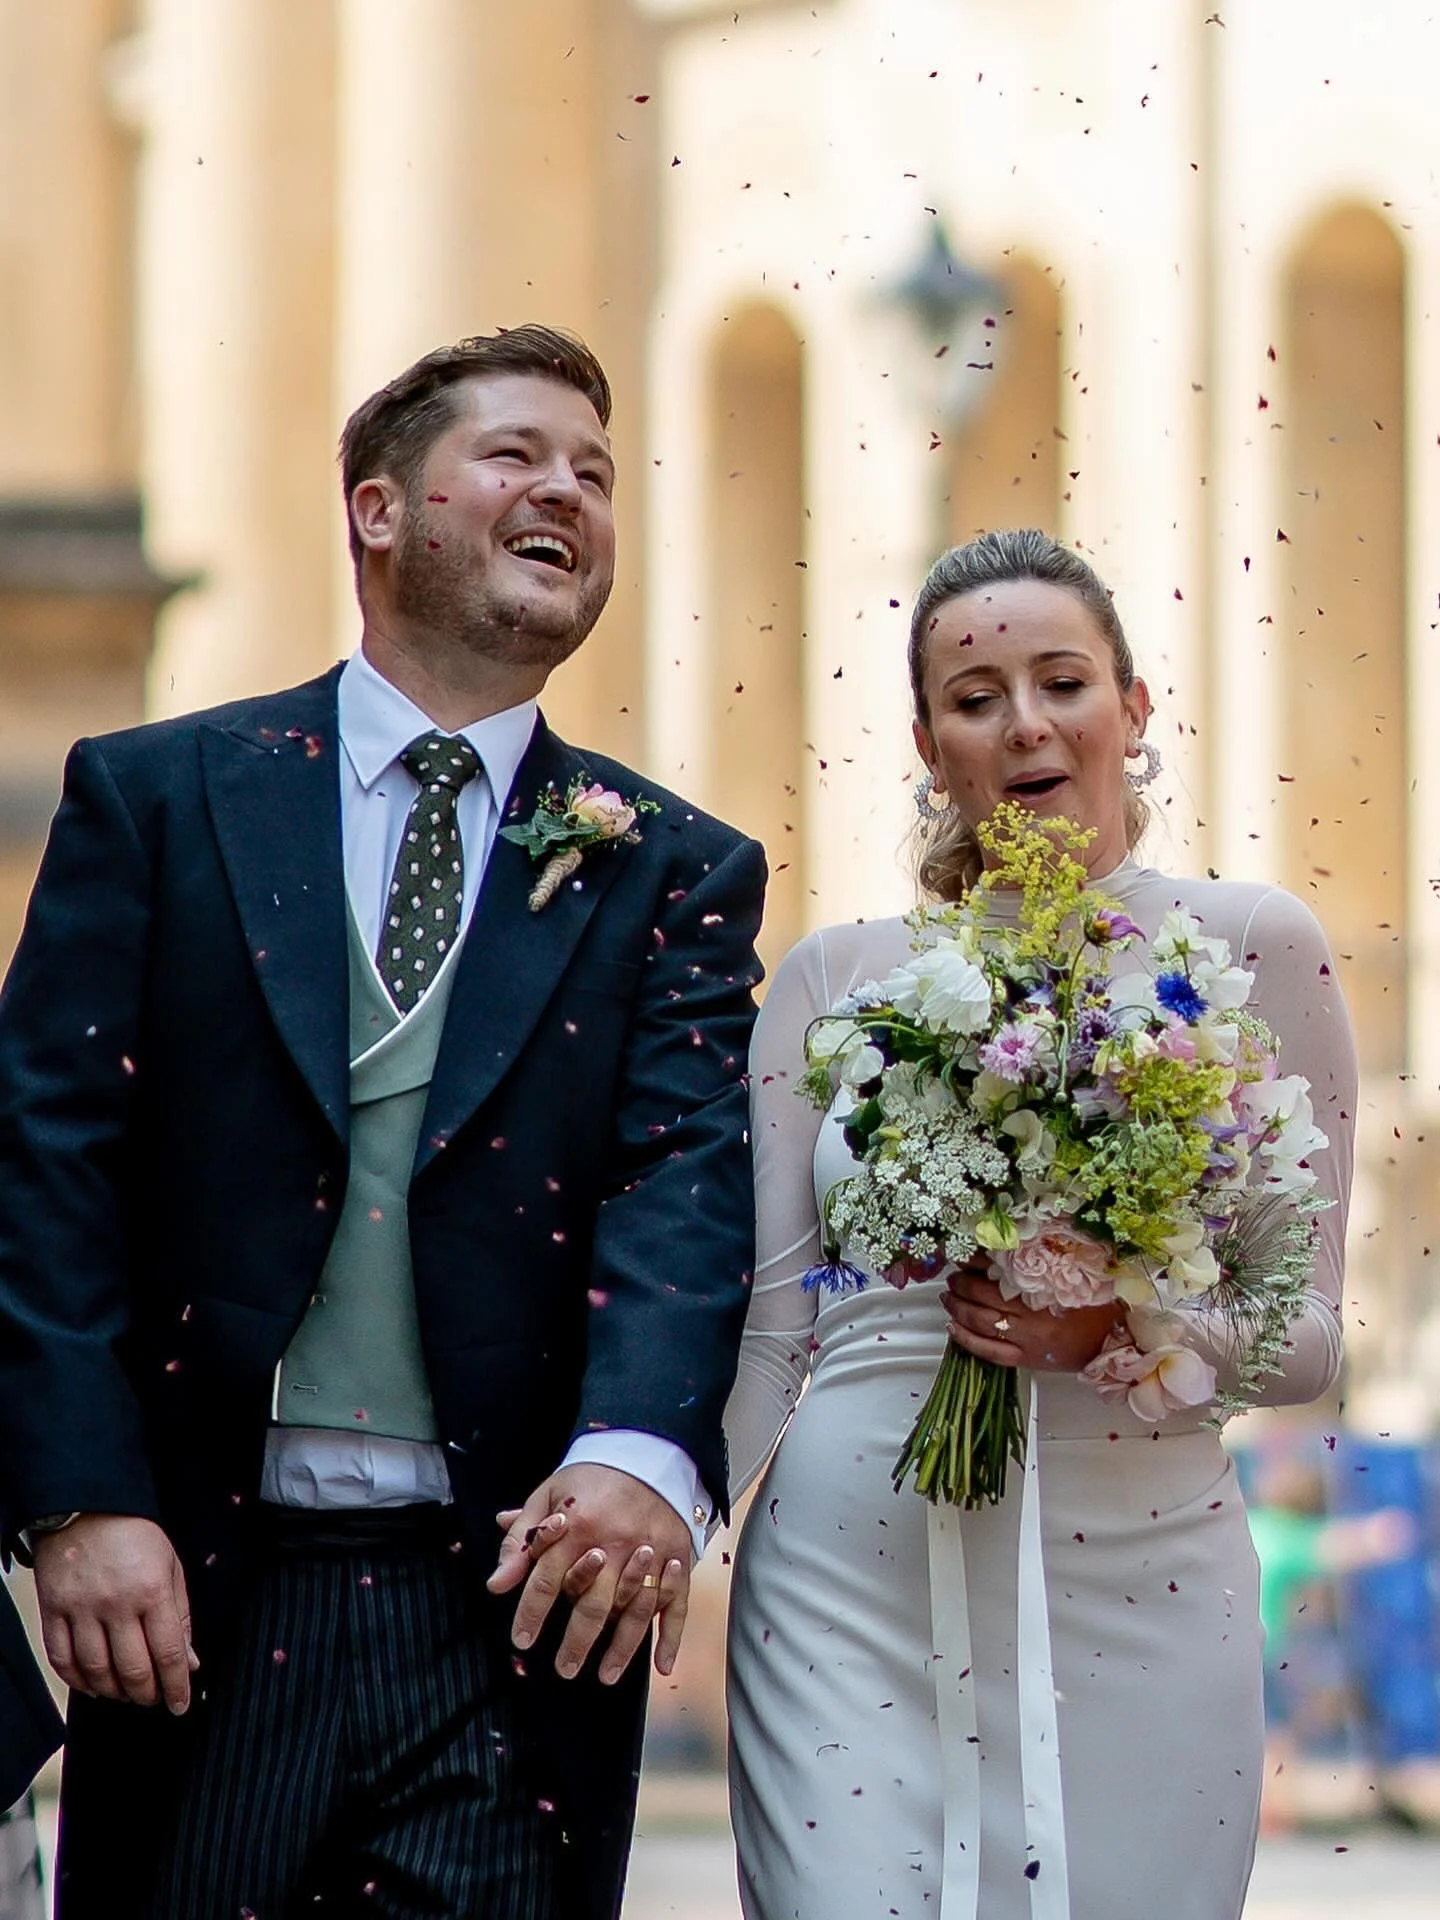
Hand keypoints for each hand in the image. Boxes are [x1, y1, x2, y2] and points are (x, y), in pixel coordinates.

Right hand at [33, 1515, 197, 1713]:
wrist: (88, 1507)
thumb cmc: (136, 1536)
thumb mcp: (171, 1567)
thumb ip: (181, 1615)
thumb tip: (190, 1661)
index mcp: (152, 1591)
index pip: (169, 1652)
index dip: (177, 1686)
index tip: (180, 1705)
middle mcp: (116, 1604)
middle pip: (133, 1670)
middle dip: (148, 1694)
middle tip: (154, 1699)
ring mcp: (81, 1609)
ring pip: (97, 1672)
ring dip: (115, 1692)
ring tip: (127, 1693)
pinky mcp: (53, 1611)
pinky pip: (62, 1660)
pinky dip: (78, 1681)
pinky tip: (94, 1684)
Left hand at [487, 1464, 691, 1684]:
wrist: (648, 1452)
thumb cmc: (591, 1478)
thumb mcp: (548, 1496)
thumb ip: (521, 1539)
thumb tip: (496, 1584)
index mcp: (576, 1526)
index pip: (546, 1580)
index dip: (530, 1613)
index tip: (522, 1641)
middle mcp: (614, 1544)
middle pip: (593, 1605)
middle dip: (577, 1642)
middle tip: (564, 1668)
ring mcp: (650, 1554)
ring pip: (636, 1612)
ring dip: (621, 1650)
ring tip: (605, 1676)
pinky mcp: (678, 1558)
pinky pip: (678, 1603)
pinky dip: (671, 1636)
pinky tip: (661, 1665)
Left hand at [942, 1256, 1118, 1373]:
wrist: (1118, 1343)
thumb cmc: (1101, 1307)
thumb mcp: (1082, 1274)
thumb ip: (1052, 1259)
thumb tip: (1020, 1239)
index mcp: (1046, 1290)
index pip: (1000, 1272)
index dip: (978, 1263)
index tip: (966, 1255)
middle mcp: (1032, 1315)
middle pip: (984, 1296)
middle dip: (962, 1284)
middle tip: (952, 1276)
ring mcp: (1027, 1340)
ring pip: (981, 1322)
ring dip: (959, 1308)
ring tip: (948, 1297)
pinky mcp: (1027, 1360)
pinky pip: (989, 1352)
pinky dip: (967, 1340)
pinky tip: (954, 1328)